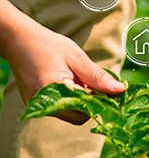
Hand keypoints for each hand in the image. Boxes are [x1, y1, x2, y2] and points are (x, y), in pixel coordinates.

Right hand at [4, 19, 124, 123]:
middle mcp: (44, 105)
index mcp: (54, 92)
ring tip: (77, 78)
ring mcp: (39, 107)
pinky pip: (62, 108)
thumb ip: (98, 77)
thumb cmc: (49, 46)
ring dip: (81, 100)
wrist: (20, 41)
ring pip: (71, 113)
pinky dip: (71, 98)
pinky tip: (69, 81)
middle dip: (92, 102)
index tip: (111, 89)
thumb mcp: (78, 58)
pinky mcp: (39, 105)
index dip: (102, 101)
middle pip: (79, 116)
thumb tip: (120, 90)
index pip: (86, 110)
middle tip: (92, 80)